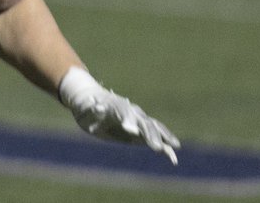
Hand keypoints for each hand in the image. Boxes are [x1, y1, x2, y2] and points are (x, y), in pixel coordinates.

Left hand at [59, 66, 180, 163]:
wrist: (94, 101)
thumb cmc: (87, 109)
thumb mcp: (85, 111)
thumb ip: (93, 110)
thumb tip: (97, 106)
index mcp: (115, 106)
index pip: (123, 112)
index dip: (128, 120)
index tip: (130, 130)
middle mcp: (131, 111)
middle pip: (143, 121)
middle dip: (149, 134)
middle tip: (156, 147)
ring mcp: (139, 119)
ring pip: (154, 126)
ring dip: (162, 137)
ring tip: (173, 147)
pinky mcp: (143, 129)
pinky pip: (157, 136)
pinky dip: (165, 144)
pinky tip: (173, 158)